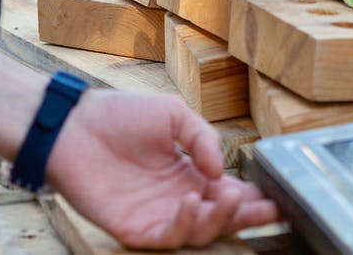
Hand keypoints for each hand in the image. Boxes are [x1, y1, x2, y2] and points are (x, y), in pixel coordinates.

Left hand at [46, 90, 278, 248]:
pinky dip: (185, 224)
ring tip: (229, 197)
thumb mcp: (174, 115)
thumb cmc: (120, 115)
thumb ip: (204, 140)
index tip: (277, 196)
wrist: (74, 125)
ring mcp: (157, 215)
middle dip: (247, 215)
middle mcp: (177, 198)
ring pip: (200, 232)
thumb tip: (223, 170)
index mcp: (189, 174)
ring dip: (219, 219)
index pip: (227, 191)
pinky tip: (192, 202)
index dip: (253, 196)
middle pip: (221, 217)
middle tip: (268, 209)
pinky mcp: (134, 227)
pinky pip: (168, 237)